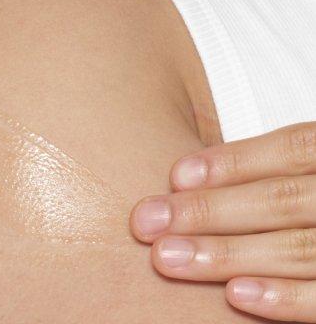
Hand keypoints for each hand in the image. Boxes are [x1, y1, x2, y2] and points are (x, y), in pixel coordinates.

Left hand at [129, 121, 315, 321]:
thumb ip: (284, 166)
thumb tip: (194, 175)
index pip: (293, 148)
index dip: (234, 160)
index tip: (175, 175)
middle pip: (284, 199)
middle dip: (210, 211)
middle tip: (147, 223)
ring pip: (299, 247)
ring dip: (229, 254)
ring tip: (170, 259)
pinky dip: (287, 298)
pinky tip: (237, 296)